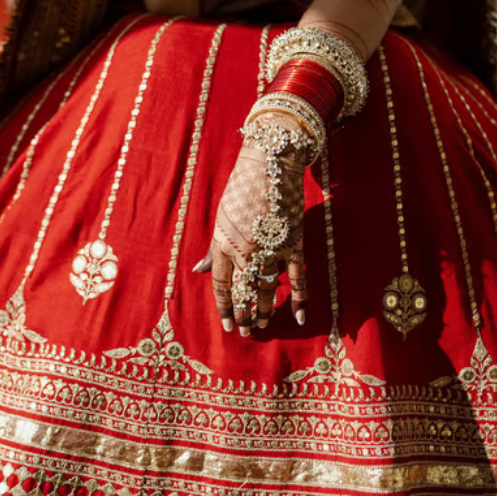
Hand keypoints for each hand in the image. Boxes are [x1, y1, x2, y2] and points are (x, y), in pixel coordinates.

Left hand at [196, 112, 309, 336]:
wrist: (271, 163)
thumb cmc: (242, 189)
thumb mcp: (221, 219)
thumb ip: (214, 250)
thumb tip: (197, 271)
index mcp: (224, 243)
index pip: (222, 285)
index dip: (224, 307)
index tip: (226, 325)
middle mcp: (246, 250)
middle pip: (244, 291)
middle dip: (243, 315)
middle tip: (244, 332)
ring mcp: (271, 248)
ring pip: (267, 289)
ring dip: (264, 310)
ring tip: (262, 325)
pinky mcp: (293, 244)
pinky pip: (298, 278)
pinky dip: (299, 299)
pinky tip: (298, 317)